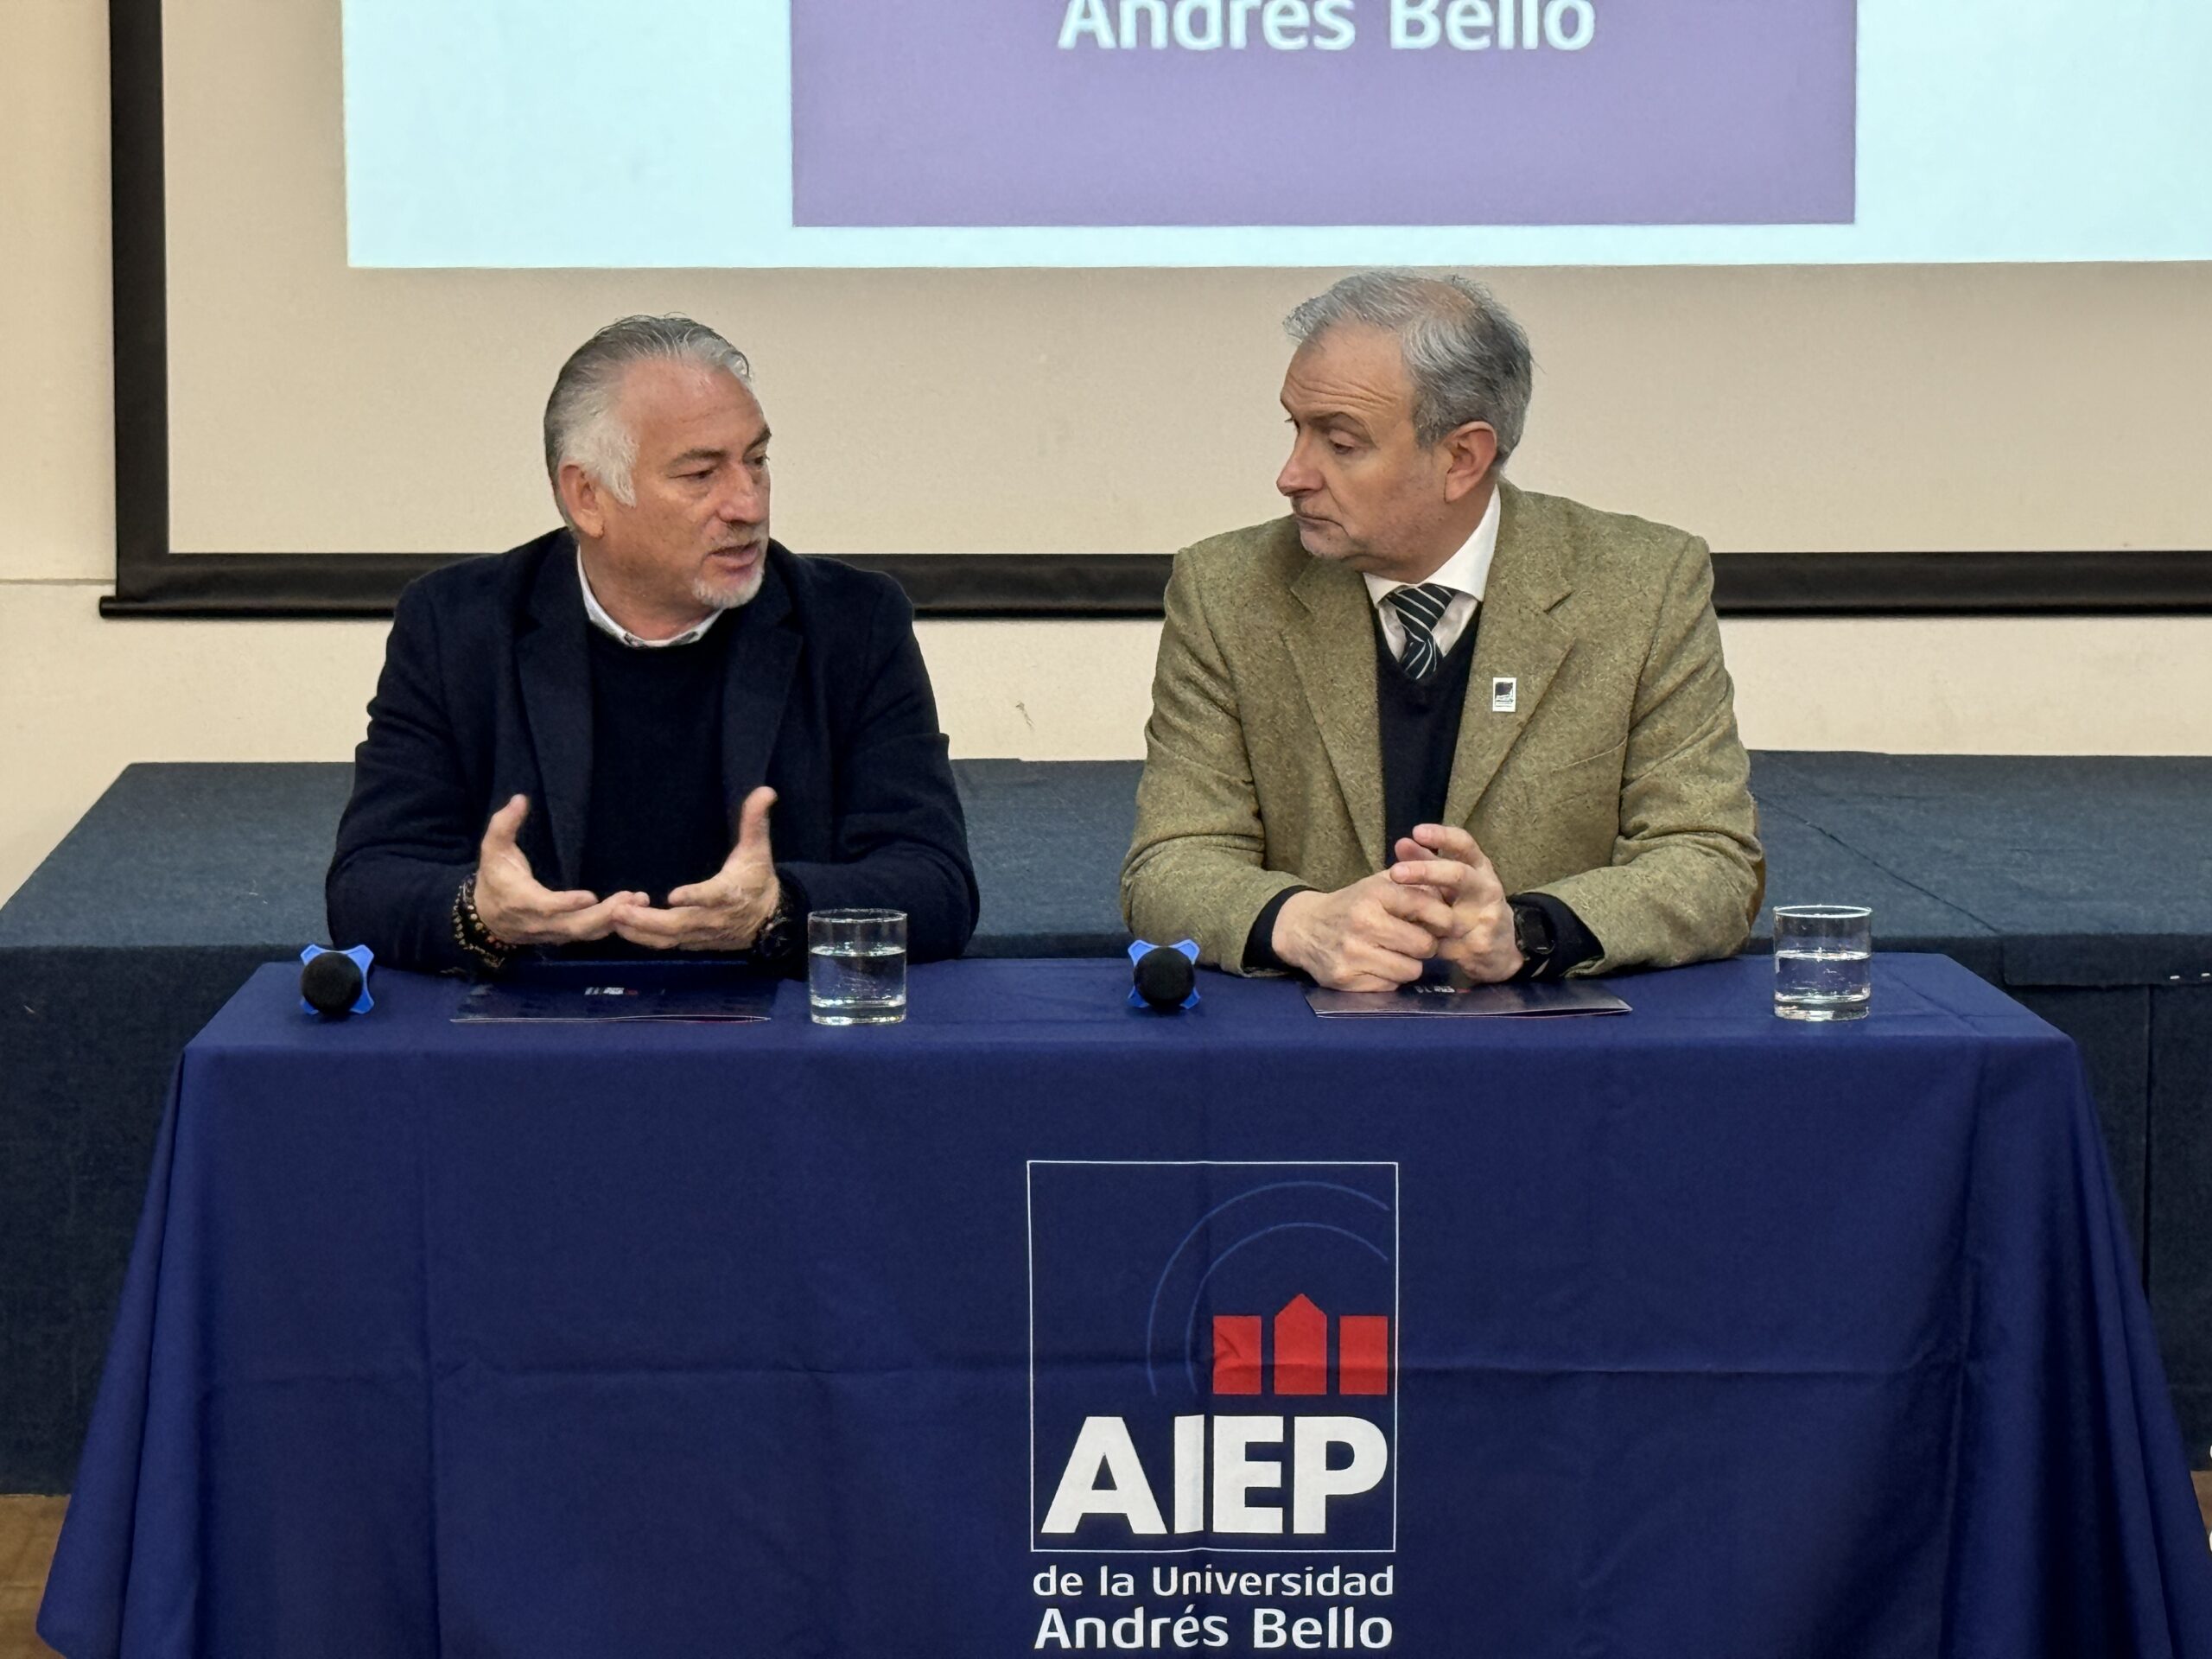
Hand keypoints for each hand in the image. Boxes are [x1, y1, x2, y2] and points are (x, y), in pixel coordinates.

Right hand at [473, 795, 640, 946]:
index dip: (567, 904)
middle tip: (631, 898)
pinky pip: (588, 935)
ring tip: (639, 900)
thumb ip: (504, 824)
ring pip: (585, 932)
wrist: (486, 919)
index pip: (546, 907)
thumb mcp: (492, 849)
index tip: (591, 896)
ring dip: (614, 919)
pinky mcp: (563, 936)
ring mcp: (553, 932)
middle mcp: (539, 922)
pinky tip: (633, 910)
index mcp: (521, 901)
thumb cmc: (494, 878)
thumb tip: (520, 799)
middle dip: (604, 915)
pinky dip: (611, 925)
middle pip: (574, 925)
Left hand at [611, 787, 780, 952]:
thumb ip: (755, 821)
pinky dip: (644, 938)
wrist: (770, 921)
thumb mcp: (758, 850)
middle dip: (647, 920)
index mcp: (728, 893)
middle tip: (618, 909)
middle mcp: (713, 918)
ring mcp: (702, 934)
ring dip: (640, 930)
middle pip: (678, 924)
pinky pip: (666, 945)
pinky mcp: (694, 942)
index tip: (672, 896)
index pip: (711, 896)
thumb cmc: (757, 880)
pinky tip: (623, 927)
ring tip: (614, 917)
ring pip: (668, 938)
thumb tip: (766, 791)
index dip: (694, 897)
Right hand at [1270, 872, 1455, 991]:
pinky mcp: (1345, 978)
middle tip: (1415, 941)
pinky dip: (1389, 978)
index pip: (1427, 907)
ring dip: (1409, 964)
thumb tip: (1455, 894)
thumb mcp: (1379, 884)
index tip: (1445, 924)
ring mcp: (1352, 952)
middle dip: (1425, 945)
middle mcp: (1363, 921)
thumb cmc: (1352, 905)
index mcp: (1375, 892)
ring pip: (1410, 970)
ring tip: (1395, 953)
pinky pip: (1390, 985)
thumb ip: (1416, 884)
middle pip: (1424, 945)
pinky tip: (1376, 965)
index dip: (1444, 919)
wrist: (1304, 927)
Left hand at [1386, 824, 1522, 983]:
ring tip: (1393, 911)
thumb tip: (1401, 843)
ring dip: (1419, 913)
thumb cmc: (1471, 905)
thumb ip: (1428, 862)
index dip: (1442, 836)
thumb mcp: (1455, 881)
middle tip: (1395, 871)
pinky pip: (1441, 944)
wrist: (1503, 949)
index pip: (1465, 845)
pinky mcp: (1478, 947)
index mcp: (1481, 869)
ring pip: (1446, 914)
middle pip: (1458, 876)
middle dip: (1425, 872)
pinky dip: (1421, 940)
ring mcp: (1485, 920)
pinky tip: (1405, 939)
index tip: (1417, 831)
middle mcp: (1487, 890)